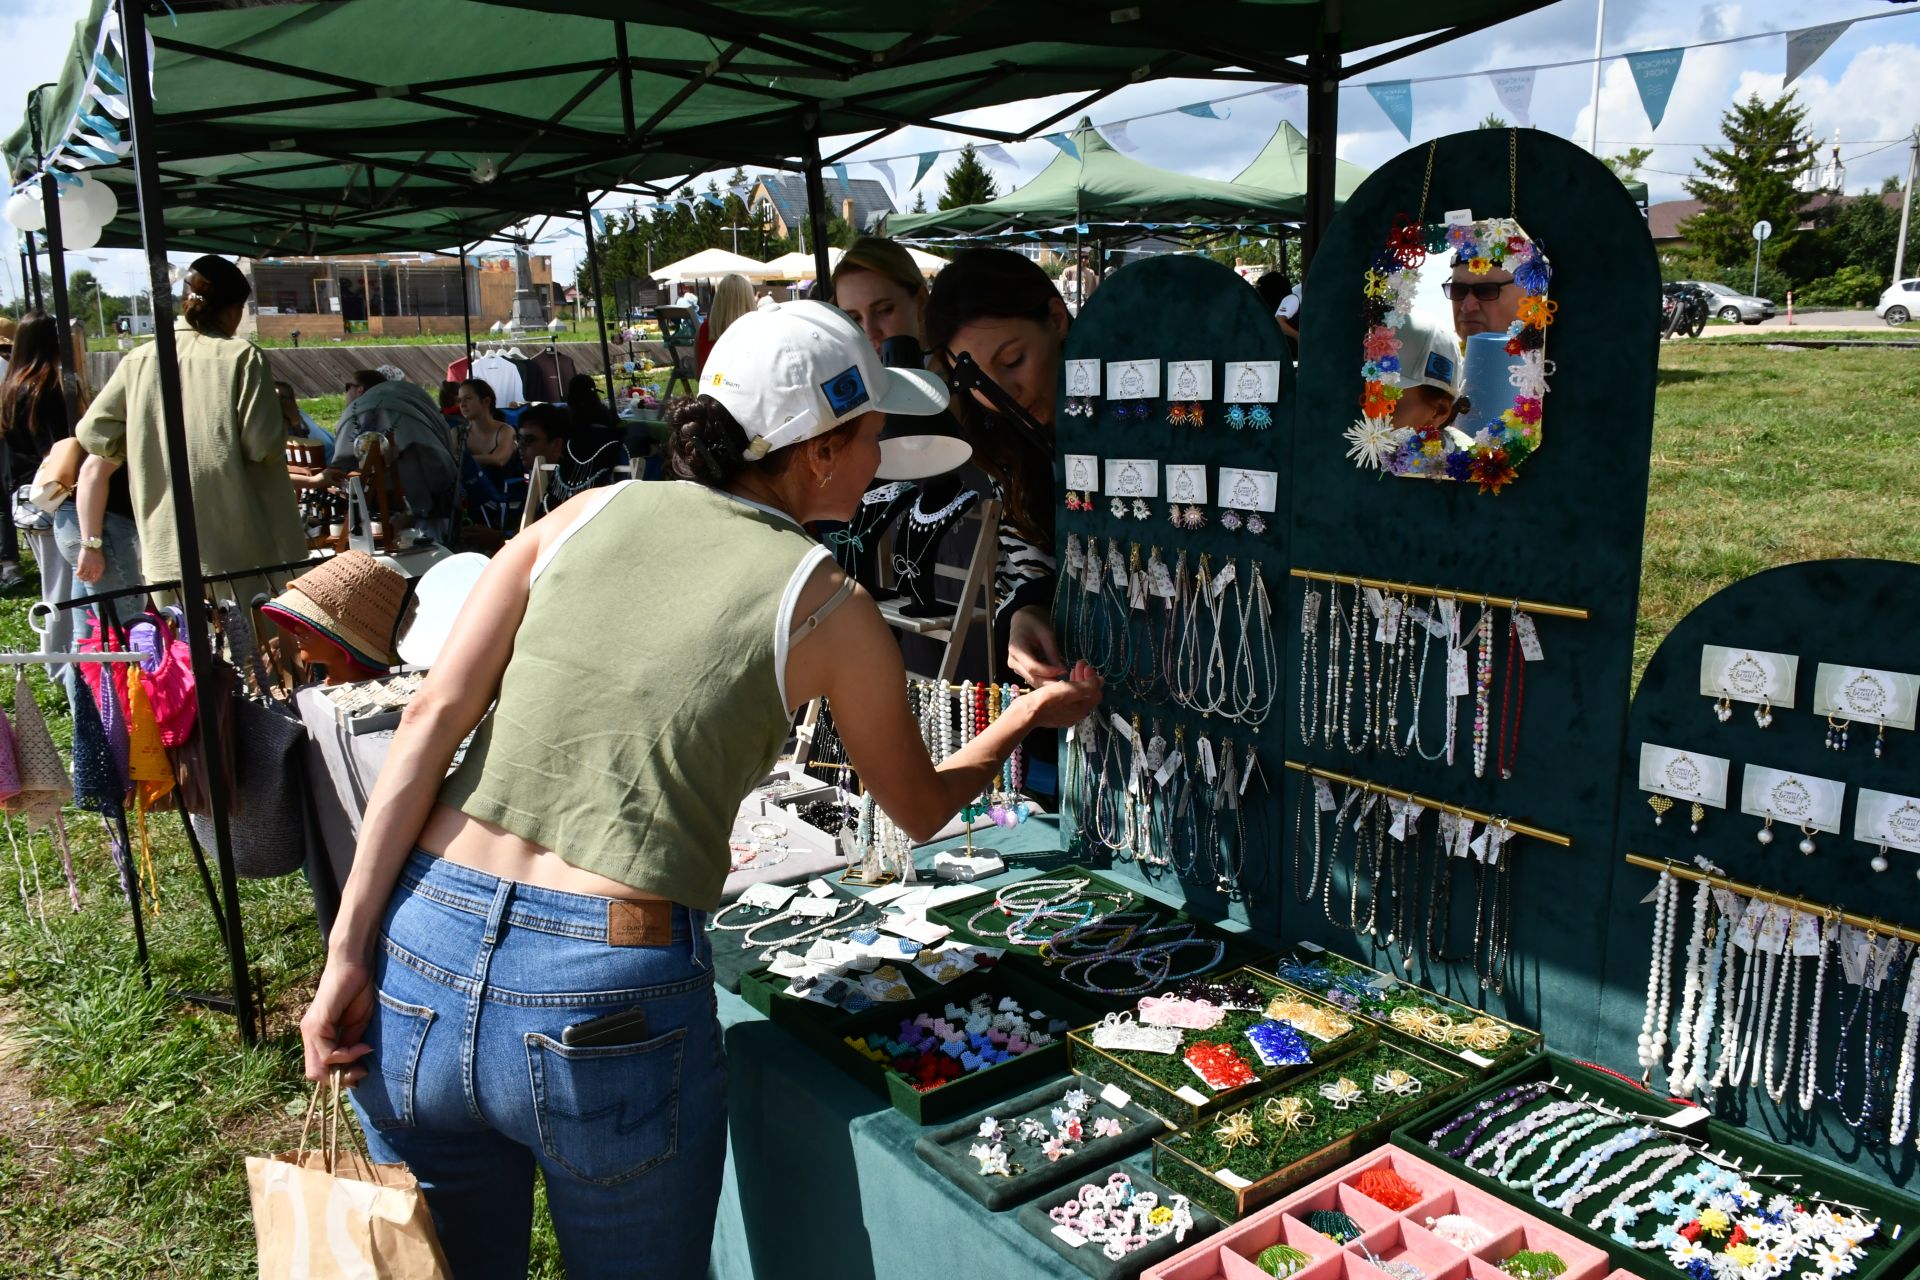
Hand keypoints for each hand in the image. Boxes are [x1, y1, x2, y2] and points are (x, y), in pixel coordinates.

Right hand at [75, 546, 105, 584]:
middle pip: (89, 578)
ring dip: (81, 578)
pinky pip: (79, 573)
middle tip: (84, 579)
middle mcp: (94, 569)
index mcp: (100, 569)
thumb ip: (99, 569)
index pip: (97, 578)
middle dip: (86, 579)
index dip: (93, 581)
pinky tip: (77, 573)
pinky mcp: (82, 565)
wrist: (92, 547)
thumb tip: (94, 575)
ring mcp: (88, 567)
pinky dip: (77, 574)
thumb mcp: (101, 562)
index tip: (90, 581)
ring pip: (83, 576)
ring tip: (80, 577)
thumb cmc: (97, 554)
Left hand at [299, 951, 375, 1083]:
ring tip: (363, 1054)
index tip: (362, 1068)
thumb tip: (354, 1065)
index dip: (340, 1076)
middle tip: (361, 1070)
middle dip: (340, 1078)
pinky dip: (346, 1055)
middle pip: (315, 1074)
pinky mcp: (317, 1024)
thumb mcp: (357, 1025)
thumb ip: (350, 1044)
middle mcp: (309, 1035)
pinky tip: (361, 1046)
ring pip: (318, 1067)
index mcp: (319, 1036)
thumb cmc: (358, 989)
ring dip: (345, 1067)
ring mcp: (311, 1030)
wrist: (354, 964)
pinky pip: (326, 1053)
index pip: (320, 1069)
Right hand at [1007, 606, 1066, 684]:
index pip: (1032, 667)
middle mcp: (1013, 661)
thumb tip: (1062, 670)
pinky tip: (1058, 679)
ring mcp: (1015, 667)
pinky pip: (1034, 679)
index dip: (1049, 672)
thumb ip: (1053, 652)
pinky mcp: (1021, 671)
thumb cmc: (1034, 624)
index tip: (1064, 671)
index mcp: (1016, 649)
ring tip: (1065, 682)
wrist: (1022, 622)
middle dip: (1050, 682)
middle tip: (1068, 683)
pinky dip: (1046, 680)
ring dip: (1049, 683)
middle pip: (1032, 677)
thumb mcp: (1046, 634)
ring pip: (1033, 681)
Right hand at [1023, 660, 1103, 729]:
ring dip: (1076, 682)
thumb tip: (1101, 681)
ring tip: (1071, 669)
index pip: (1095, 693)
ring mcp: (1064, 715)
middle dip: (1085, 678)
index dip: (1094, 678)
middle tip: (1079, 664)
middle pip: (1086, 695)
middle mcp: (1075, 715)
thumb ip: (1088, 686)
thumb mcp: (1071, 690)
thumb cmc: (1048, 699)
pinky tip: (1060, 681)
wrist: (1026, 712)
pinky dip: (1067, 688)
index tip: (1086, 665)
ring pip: (1075, 696)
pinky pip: (1066, 699)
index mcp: (1082, 710)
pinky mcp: (1053, 713)